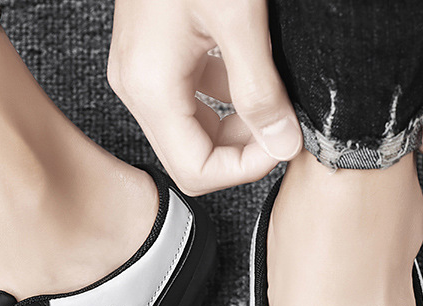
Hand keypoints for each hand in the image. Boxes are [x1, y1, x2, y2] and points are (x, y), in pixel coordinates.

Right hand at [108, 0, 302, 194]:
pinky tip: (253, 73)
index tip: (281, 144)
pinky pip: (191, 96)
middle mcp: (138, 87)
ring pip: (193, 129)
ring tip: (273, 97)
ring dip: (236, 125)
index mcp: (150, 88)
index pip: (196, 170)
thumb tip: (283, 143)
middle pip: (192, 155)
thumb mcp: (238, 19)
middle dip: (242, 148)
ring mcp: (143, 72)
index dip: (244, 169)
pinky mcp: (154, 56)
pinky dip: (225, 98)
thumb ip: (260, 91)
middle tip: (282, 122)